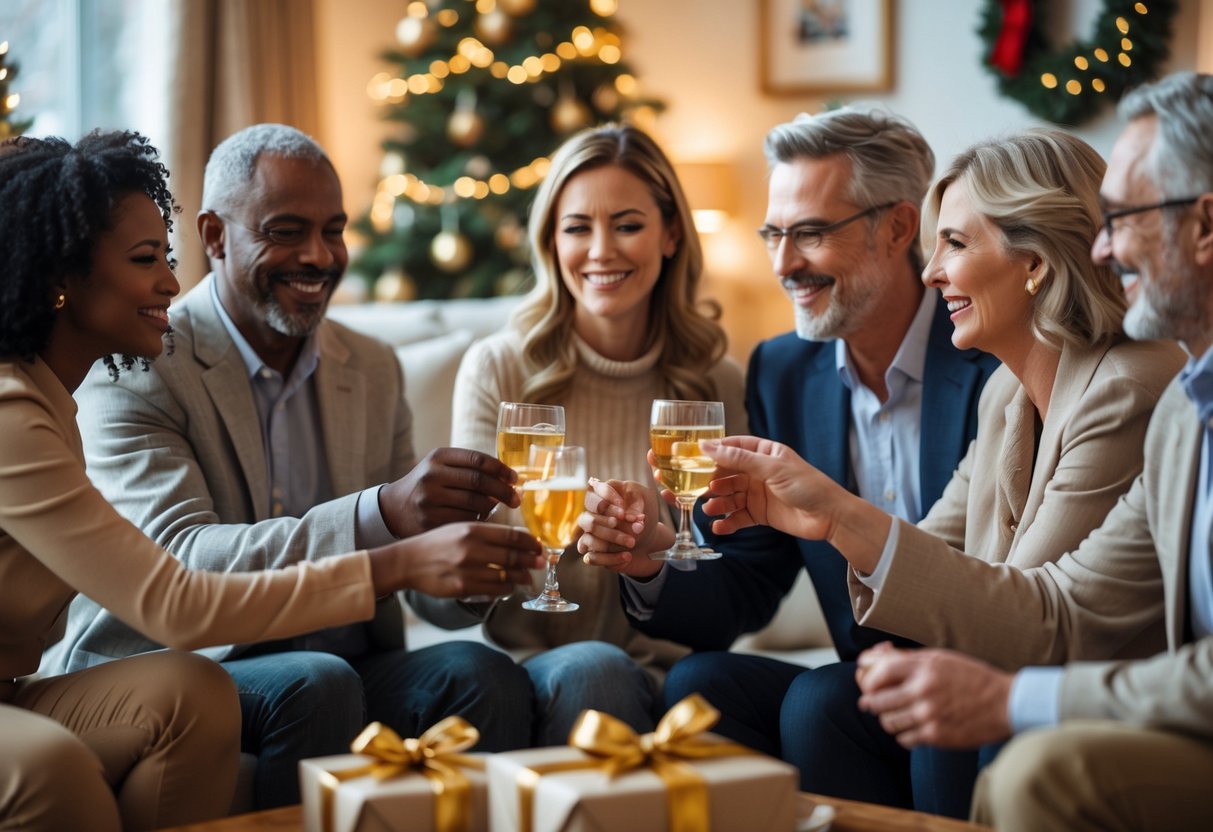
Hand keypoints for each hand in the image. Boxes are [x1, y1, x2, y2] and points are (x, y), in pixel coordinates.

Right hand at [367, 522, 542, 597]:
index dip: (529, 542)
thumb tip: (515, 537)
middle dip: (530, 560)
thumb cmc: (436, 543)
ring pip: (505, 576)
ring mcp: (466, 569)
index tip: (538, 545)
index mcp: (471, 529)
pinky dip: (506, 589)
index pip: (510, 535)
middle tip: (540, 562)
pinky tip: (510, 587)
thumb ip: (484, 531)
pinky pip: (492, 590)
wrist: (408, 561)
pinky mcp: (461, 588)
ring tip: (528, 577)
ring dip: (520, 577)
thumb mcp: (459, 527)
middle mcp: (470, 548)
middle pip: (511, 556)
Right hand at [379, 447, 517, 537]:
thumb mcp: (442, 467)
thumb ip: (470, 469)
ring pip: (475, 503)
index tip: (514, 478)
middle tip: (516, 499)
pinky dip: (478, 521)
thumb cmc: (428, 486)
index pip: (478, 459)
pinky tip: (481, 520)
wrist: (393, 508)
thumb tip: (509, 480)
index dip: (501, 469)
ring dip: (491, 507)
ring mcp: (429, 499)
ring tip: (496, 508)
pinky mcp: (429, 521)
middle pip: (479, 482)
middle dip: (503, 491)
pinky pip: (465, 521)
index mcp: (438, 457)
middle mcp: (432, 475)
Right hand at [575, 478, 670, 577]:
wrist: (649, 537)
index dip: (608, 503)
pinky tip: (628, 557)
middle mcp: (590, 515)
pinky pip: (592, 558)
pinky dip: (611, 558)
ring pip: (589, 539)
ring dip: (613, 541)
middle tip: (634, 527)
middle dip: (612, 525)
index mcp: (600, 495)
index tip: (625, 512)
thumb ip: (636, 499)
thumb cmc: (643, 512)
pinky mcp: (593, 553)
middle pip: (589, 519)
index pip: (593, 495)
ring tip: (633, 542)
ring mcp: (590, 535)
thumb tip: (625, 513)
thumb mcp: (645, 499)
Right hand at [699, 436, 841, 539]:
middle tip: (699, 490)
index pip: (733, 447)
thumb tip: (708, 446)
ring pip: (730, 496)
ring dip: (718, 503)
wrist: (829, 517)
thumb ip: (739, 459)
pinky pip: (738, 516)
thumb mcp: (772, 468)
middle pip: (727, 474)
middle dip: (712, 482)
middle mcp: (759, 472)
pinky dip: (727, 522)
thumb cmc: (807, 485)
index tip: (694, 457)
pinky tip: (719, 527)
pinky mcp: (760, 514)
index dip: (714, 451)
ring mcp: (759, 493)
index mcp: (764, 453)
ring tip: (709, 509)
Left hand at [855, 643, 1013, 748]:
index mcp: (923, 667)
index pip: (878, 672)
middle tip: (873, 703)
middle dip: (871, 702)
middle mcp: (923, 690)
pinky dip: (903, 735)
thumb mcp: (940, 658)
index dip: (867, 679)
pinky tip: (912, 728)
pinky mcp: (936, 735)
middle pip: (876, 700)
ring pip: (887, 722)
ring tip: (896, 715)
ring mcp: (928, 715)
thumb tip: (872, 659)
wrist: (1005, 703)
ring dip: (887, 719)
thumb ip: (907, 659)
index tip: (868, 684)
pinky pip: (904, 739)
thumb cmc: (970, 677)